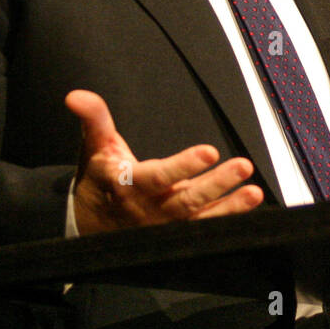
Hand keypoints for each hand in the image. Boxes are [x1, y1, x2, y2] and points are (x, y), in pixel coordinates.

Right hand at [67, 89, 263, 235]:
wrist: (91, 224)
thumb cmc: (99, 179)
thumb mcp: (94, 147)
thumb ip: (93, 119)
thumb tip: (75, 95)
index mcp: (127, 185)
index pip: (158, 176)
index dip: (183, 166)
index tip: (209, 151)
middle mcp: (149, 209)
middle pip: (186, 200)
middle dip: (216, 184)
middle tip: (243, 166)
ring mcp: (165, 225)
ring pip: (199, 218)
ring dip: (229, 206)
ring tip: (253, 192)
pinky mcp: (178, 232)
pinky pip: (206, 227)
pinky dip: (228, 217)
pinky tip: (249, 202)